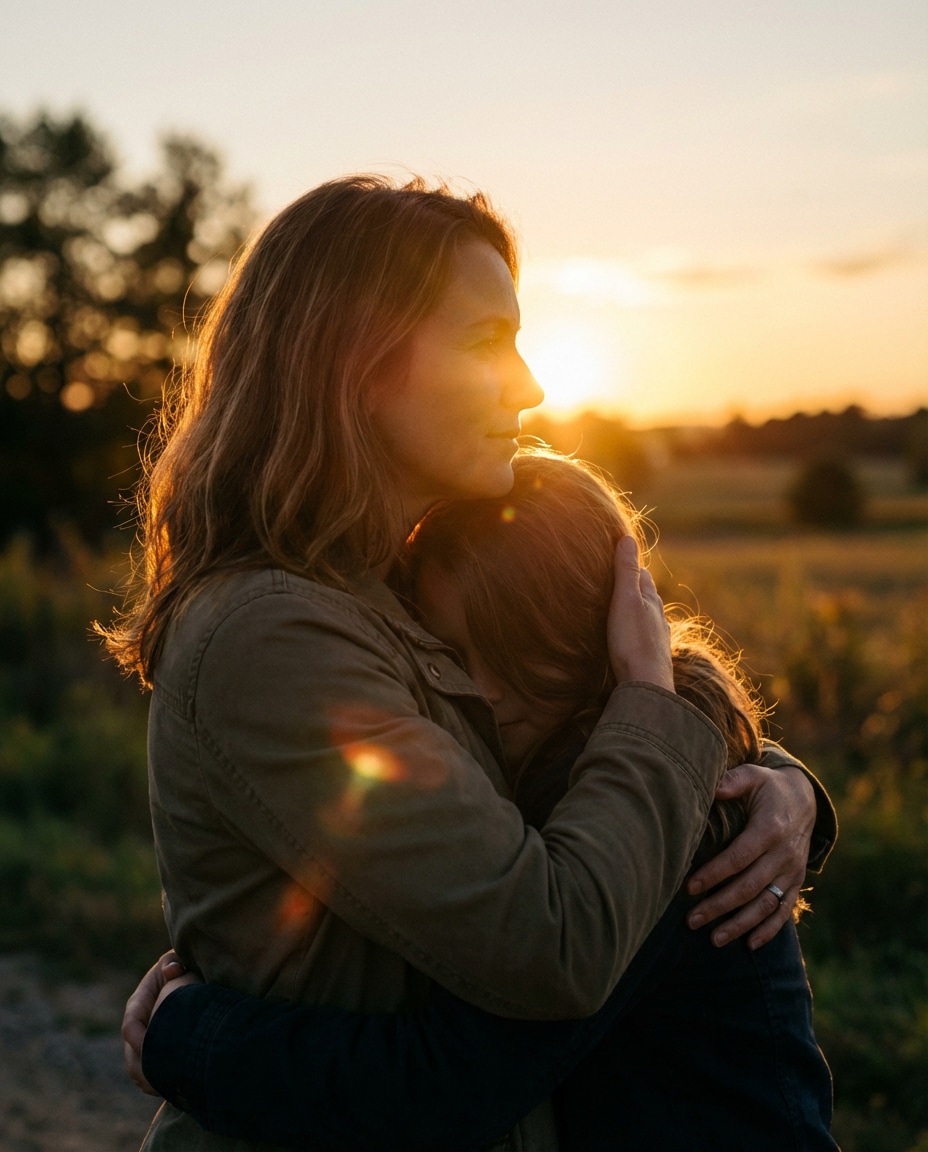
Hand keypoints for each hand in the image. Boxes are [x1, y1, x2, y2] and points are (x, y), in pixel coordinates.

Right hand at [122, 951, 199, 1094]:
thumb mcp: (178, 961)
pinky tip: (170, 1087)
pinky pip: (146, 1072)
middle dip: (142, 1067)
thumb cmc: (184, 966)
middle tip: (157, 1080)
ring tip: (164, 1086)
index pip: (130, 1024)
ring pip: (136, 1066)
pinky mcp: (153, 1049)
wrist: (188, 975)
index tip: (150, 1048)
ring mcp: (144, 1037)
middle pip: (131, 1052)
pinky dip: (154, 1081)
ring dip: (147, 1078)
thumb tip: (172, 969)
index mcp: (141, 1000)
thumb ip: (173, 963)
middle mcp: (139, 1022)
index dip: (139, 1039)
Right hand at [608, 536, 673, 690]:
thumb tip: (627, 537)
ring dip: (637, 611)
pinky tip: (632, 639)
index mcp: (651, 601)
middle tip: (619, 579)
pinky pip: (644, 638)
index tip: (621, 557)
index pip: (643, 575)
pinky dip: (637, 631)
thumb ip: (626, 571)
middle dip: (636, 587)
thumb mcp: (626, 600)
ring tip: (623, 608)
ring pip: (648, 618)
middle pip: (647, 596)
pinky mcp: (652, 658)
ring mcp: (657, 640)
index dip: (633, 565)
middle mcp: (658, 618)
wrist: (647, 685)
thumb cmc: (633, 641)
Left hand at [685, 764, 815, 948]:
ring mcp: (792, 870)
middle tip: (691, 920)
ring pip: (765, 904)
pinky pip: (784, 909)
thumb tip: (712, 789)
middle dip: (719, 906)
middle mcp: (784, 854)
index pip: (738, 857)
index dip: (714, 874)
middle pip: (748, 887)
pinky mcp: (796, 881)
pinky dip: (769, 929)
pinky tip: (749, 945)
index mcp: (769, 829)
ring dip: (740, 924)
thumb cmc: (768, 787)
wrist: (804, 798)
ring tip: (714, 939)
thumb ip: (732, 781)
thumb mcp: (753, 776)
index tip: (689, 888)